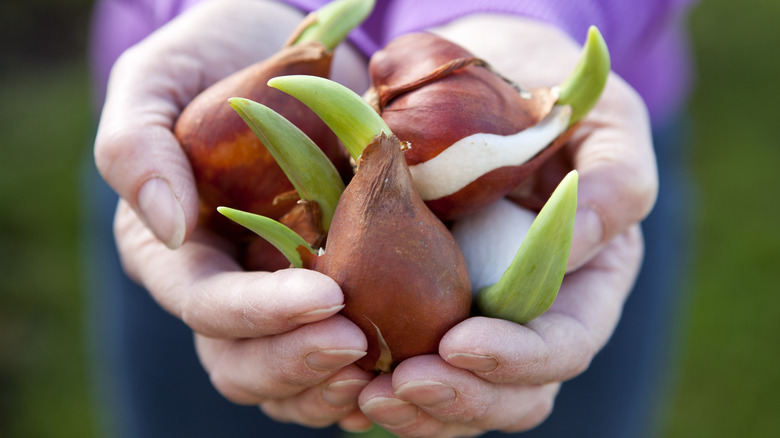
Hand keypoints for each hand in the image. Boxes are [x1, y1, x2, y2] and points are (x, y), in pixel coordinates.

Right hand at [97, 0, 371, 429]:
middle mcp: (222, 285)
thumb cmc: (214, 58)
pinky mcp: (325, 288)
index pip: (207, 303)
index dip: (261, 312)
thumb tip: (168, 226)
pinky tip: (399, 363)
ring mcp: (274, 294)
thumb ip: (137, 146)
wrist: (290, 53)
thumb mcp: (159, 78)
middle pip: (241, 360)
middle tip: (360, 346)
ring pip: (286, 378)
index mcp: (172, 249)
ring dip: (329, 385)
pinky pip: (333, 357)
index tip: (327, 297)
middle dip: (297, 362)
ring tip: (382, 370)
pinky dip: (363, 373)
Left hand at [355, 15, 656, 435]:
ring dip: (414, 409)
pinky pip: (404, 361)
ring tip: (365, 395)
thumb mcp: (604, 122)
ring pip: (457, 395)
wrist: (483, 79)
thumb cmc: (553, 97)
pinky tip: (344, 379)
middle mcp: (531, 314)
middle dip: (458, 399)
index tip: (460, 342)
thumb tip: (582, 244)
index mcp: (585, 285)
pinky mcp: (421, 304)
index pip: (563, 346)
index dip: (518, 359)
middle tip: (398, 386)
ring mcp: (475, 314)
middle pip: (511, 393)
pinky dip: (376, 379)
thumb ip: (615, 182)